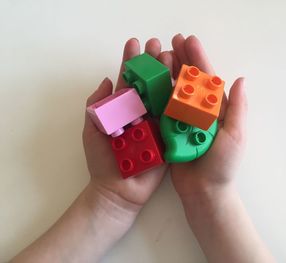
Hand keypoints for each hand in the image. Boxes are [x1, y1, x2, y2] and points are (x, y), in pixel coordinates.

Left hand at [83, 38, 167, 210]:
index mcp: (122, 110)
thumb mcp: (92, 130)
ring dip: (166, 75)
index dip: (130, 62)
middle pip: (148, 84)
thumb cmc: (103, 162)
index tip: (134, 43)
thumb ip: (96, 106)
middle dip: (152, 63)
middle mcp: (141, 113)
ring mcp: (156, 124)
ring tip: (171, 56)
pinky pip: (173, 117)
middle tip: (157, 43)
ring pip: (162, 96)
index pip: (128, 81)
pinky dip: (178, 100)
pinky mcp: (168, 137)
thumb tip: (106, 80)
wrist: (118, 190)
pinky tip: (183, 83)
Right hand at [160, 34, 247, 198]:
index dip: (198, 59)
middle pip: (188, 81)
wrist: (203, 191)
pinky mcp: (168, 130)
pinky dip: (155, 93)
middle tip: (172, 41)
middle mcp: (198, 111)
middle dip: (181, 60)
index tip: (189, 41)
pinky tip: (149, 80)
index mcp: (216, 110)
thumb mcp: (235, 136)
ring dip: (167, 72)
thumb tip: (241, 79)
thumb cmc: (222, 166)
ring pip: (173, 91)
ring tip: (158, 54)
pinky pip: (161, 109)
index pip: (206, 79)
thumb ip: (237, 109)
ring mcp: (181, 119)